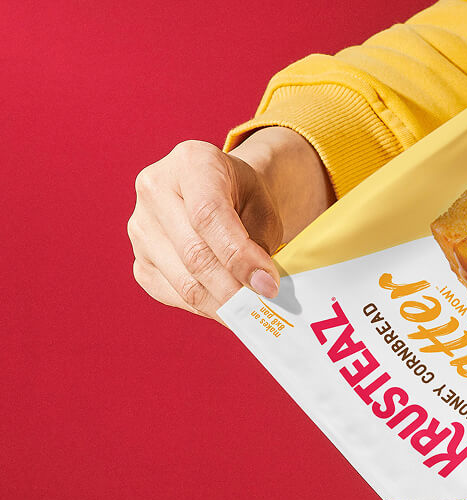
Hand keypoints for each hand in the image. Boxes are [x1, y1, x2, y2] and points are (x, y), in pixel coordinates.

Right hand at [128, 127, 333, 317]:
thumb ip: (258, 245)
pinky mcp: (140, 260)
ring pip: (183, 281)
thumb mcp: (263, 209)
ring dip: (223, 305)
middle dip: (234, 290)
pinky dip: (205, 308)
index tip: (268, 286)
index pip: (208, 215)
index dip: (239, 256)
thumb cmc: (245, 200)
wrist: (222, 195)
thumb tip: (259, 290)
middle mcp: (154, 188)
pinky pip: (172, 294)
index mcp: (191, 162)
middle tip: (264, 309)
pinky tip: (228, 307)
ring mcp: (140, 226)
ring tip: (252, 313)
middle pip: (194, 254)